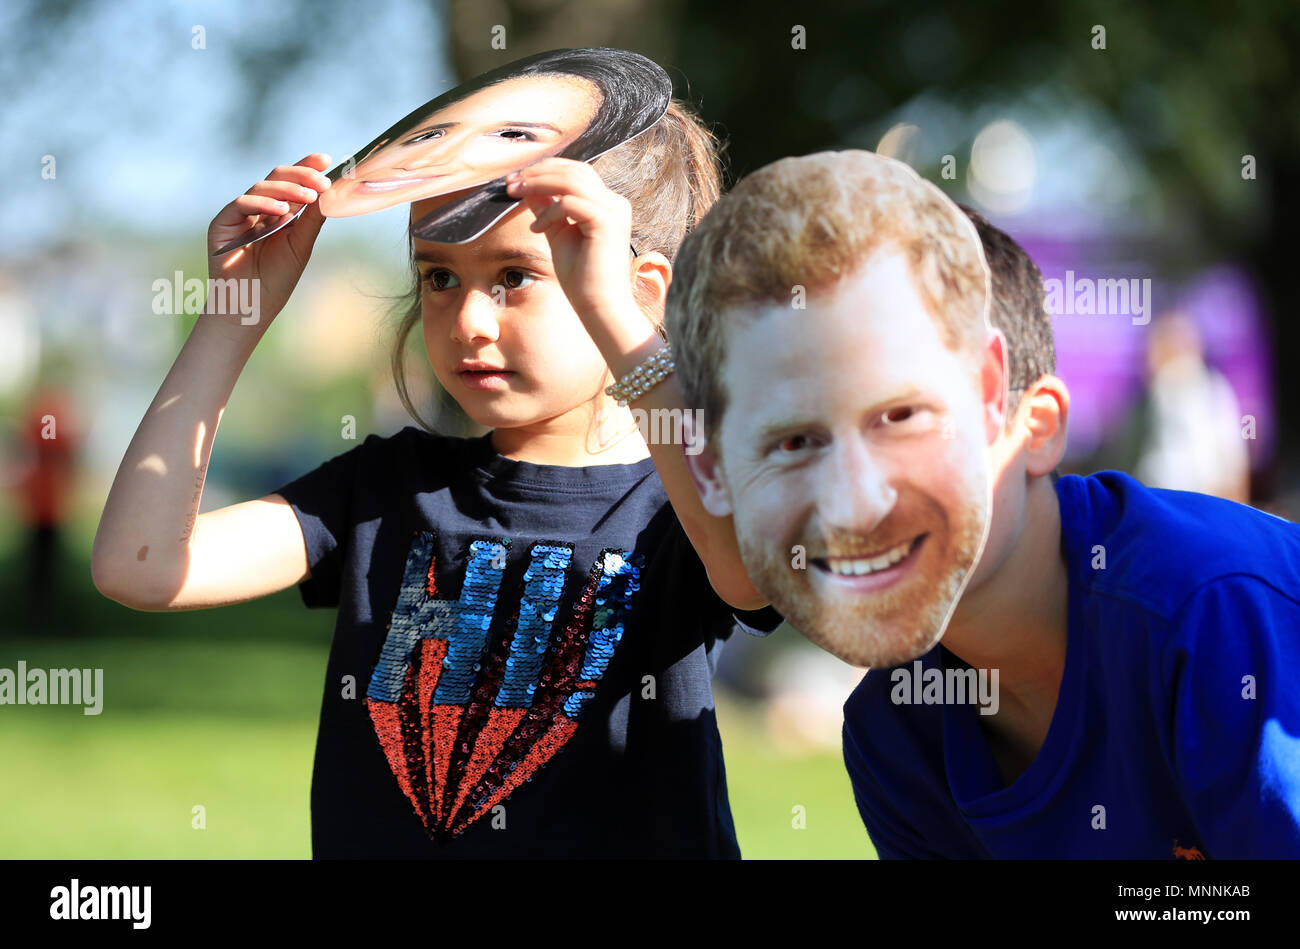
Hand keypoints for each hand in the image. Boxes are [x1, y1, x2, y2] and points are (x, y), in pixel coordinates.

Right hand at [207, 153, 332, 322]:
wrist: (252, 304)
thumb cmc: (277, 278)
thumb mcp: (301, 245)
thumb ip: (311, 219)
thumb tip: (328, 192)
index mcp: (278, 211)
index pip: (292, 182)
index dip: (306, 167)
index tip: (326, 160)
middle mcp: (258, 208)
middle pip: (277, 177)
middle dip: (300, 174)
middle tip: (321, 180)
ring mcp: (239, 214)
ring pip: (262, 187)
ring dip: (288, 189)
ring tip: (308, 197)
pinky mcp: (223, 223)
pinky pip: (242, 203)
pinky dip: (264, 203)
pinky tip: (283, 211)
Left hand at [504, 157, 639, 327]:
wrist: (600, 307)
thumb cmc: (582, 279)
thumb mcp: (558, 235)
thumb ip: (547, 210)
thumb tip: (528, 188)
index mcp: (606, 205)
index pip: (576, 172)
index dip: (545, 171)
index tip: (516, 181)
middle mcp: (614, 202)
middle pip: (574, 169)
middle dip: (538, 172)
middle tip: (510, 183)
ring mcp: (613, 210)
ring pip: (571, 180)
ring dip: (538, 183)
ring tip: (515, 194)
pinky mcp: (607, 221)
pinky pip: (570, 203)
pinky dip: (549, 212)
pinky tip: (537, 229)